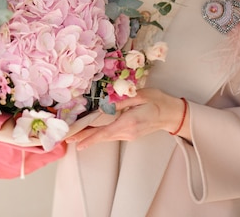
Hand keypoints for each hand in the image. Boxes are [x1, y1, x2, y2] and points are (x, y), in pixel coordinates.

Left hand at [66, 88, 189, 149]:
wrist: (171, 114)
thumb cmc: (158, 102)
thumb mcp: (140, 95)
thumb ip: (122, 99)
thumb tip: (106, 103)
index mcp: (129, 122)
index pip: (106, 132)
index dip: (91, 138)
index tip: (79, 144)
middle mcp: (128, 132)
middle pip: (102, 137)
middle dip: (85, 138)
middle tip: (68, 139)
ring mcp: (129, 135)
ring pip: (106, 137)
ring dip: (90, 137)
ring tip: (75, 137)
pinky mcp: (130, 134)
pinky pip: (112, 135)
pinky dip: (100, 135)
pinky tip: (91, 133)